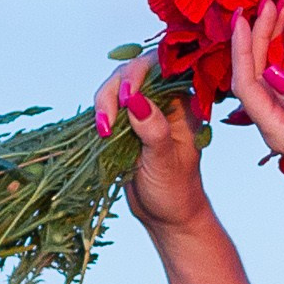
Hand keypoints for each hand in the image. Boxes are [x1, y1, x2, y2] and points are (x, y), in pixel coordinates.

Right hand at [91, 53, 209, 235]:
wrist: (166, 215)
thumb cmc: (175, 191)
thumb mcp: (166, 163)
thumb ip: (154, 131)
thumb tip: (136, 101)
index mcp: (186, 102)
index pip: (164, 68)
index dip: (141, 72)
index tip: (126, 97)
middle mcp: (165, 100)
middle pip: (135, 70)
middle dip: (115, 88)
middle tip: (106, 120)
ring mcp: (144, 108)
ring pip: (118, 85)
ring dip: (104, 101)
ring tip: (102, 130)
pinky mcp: (126, 121)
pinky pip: (109, 104)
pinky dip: (100, 112)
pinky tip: (98, 130)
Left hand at [228, 2, 283, 210]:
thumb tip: (272, 71)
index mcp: (276, 130)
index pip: (246, 84)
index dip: (242, 48)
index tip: (245, 17)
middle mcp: (276, 124)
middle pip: (253, 74)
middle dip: (257, 36)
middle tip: (268, 1)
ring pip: (267, 74)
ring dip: (269, 41)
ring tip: (279, 9)